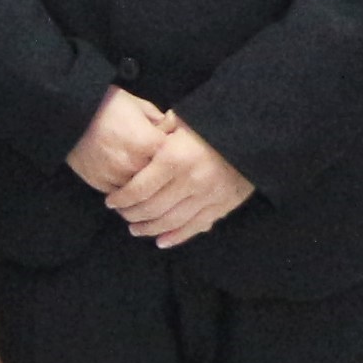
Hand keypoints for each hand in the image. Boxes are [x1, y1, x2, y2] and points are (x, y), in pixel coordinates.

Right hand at [68, 88, 174, 193]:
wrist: (67, 113)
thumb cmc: (105, 106)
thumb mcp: (138, 105)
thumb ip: (160, 120)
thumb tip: (174, 130)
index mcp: (149, 142)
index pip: (175, 159)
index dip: (176, 155)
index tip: (174, 153)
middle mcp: (135, 162)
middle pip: (159, 178)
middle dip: (160, 173)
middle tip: (160, 168)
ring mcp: (116, 175)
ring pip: (141, 191)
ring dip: (143, 186)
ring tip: (142, 175)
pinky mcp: (99, 182)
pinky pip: (120, 194)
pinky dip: (124, 190)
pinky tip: (124, 179)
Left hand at [107, 117, 255, 246]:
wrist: (252, 133)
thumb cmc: (207, 123)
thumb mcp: (178, 122)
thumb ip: (154, 136)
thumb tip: (128, 145)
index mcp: (175, 158)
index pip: (139, 189)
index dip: (121, 199)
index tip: (110, 202)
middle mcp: (192, 180)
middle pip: (153, 208)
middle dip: (132, 215)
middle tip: (122, 215)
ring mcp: (210, 195)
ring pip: (173, 221)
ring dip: (151, 229)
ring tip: (136, 229)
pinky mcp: (224, 204)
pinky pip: (196, 226)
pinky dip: (177, 236)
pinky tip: (161, 241)